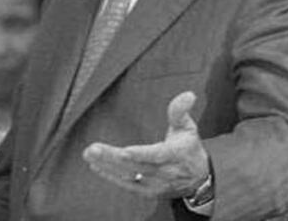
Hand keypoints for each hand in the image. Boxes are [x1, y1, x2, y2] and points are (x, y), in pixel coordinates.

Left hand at [82, 91, 209, 199]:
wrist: (198, 179)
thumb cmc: (189, 148)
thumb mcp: (188, 127)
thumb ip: (180, 111)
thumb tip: (188, 95)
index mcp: (174, 154)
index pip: (157, 155)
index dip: (141, 154)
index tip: (124, 152)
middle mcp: (164, 172)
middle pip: (136, 165)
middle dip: (112, 158)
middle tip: (92, 149)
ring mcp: (154, 184)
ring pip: (128, 175)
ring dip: (107, 165)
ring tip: (89, 154)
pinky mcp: (147, 191)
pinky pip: (126, 184)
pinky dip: (110, 176)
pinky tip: (96, 166)